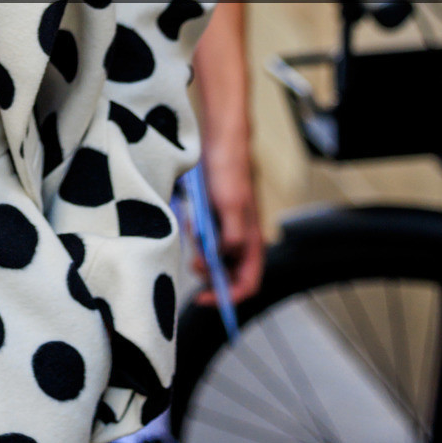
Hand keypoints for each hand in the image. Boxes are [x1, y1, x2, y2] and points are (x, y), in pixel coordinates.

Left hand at [194, 137, 265, 307]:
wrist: (218, 143)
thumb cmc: (229, 172)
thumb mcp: (230, 206)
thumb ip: (230, 236)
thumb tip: (220, 260)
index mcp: (253, 241)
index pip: (248, 283)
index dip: (228, 297)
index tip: (203, 299)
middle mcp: (242, 240)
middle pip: (228, 275)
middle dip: (209, 276)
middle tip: (192, 264)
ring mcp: (228, 230)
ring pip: (213, 258)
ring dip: (199, 254)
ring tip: (191, 233)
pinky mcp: (214, 220)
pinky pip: (203, 240)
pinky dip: (194, 239)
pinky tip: (188, 222)